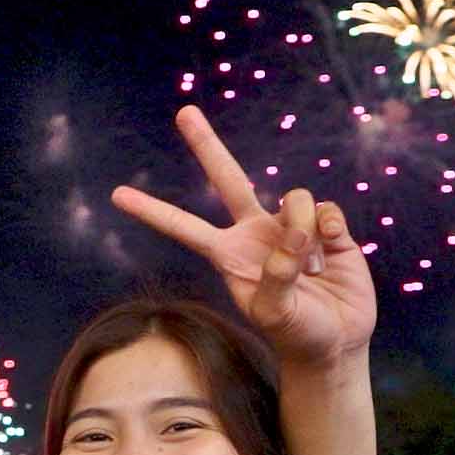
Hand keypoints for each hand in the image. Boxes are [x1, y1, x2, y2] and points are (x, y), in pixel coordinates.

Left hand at [112, 107, 376, 365]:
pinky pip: (327, 210)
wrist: (337, 341)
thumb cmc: (297, 332)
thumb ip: (277, 275)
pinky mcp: (326, 226)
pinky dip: (330, 232)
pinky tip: (332, 254)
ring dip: (304, 232)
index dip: (152, 210)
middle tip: (183, 113)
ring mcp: (291, 226)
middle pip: (228, 178)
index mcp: (228, 253)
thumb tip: (293, 234)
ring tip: (312, 270)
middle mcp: (255, 232)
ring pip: (295, 199)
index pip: (184, 227)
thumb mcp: (275, 313)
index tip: (116, 194)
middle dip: (206, 145)